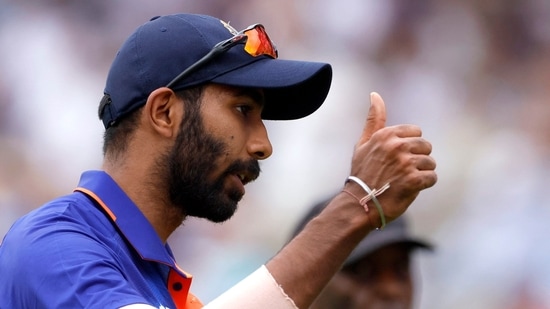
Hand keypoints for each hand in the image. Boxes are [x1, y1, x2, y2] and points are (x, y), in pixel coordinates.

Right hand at [347, 92, 436, 223]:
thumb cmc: (361, 174)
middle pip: (426, 147)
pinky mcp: (413, 180)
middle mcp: (397, 146)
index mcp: (386, 134)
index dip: (410, 147)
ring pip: (430, 163)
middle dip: (417, 159)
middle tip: (401, 172)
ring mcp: (406, 163)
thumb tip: (375, 94)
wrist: (359, 204)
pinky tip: (409, 189)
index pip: (416, 133)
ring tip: (404, 181)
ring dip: (421, 173)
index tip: (397, 159)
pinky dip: (424, 185)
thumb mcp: (363, 144)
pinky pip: (432, 178)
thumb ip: (373, 119)